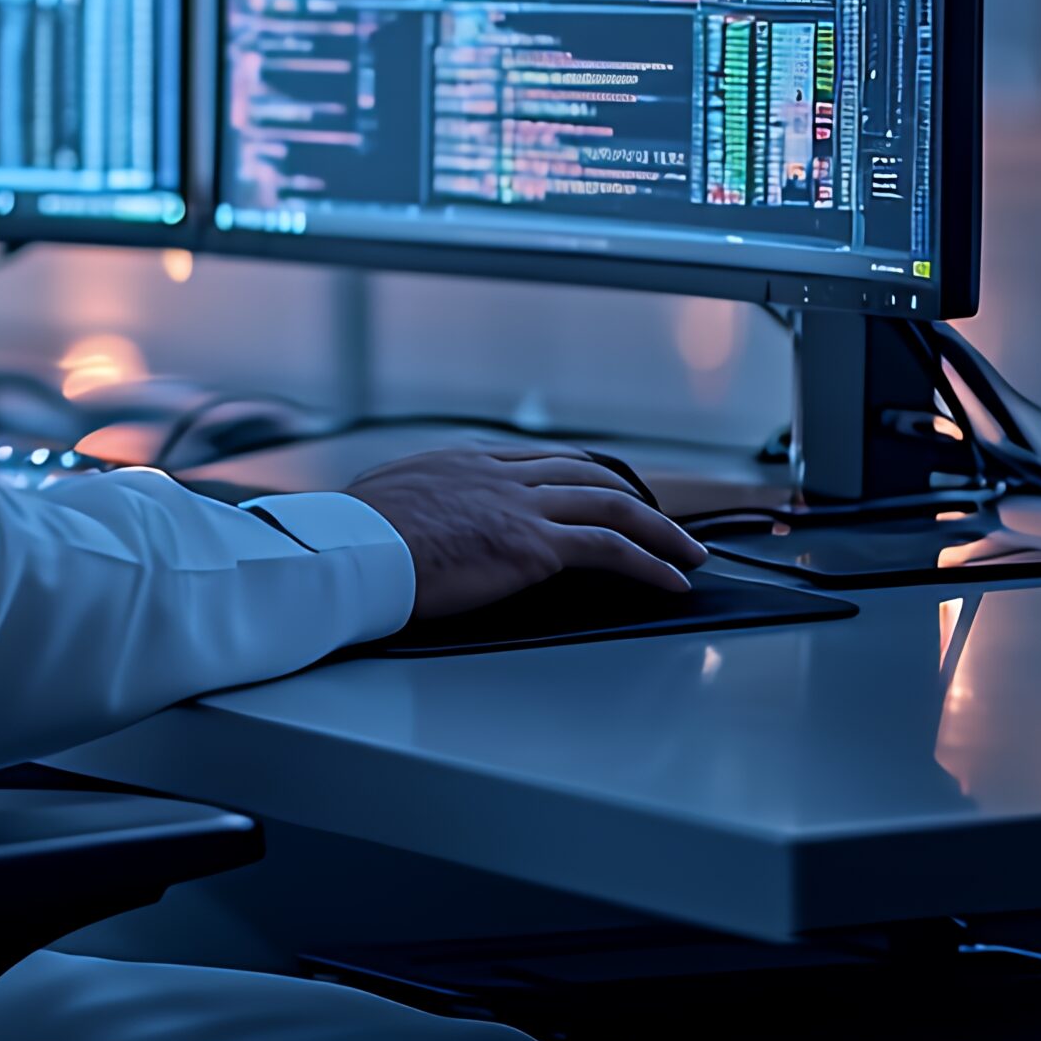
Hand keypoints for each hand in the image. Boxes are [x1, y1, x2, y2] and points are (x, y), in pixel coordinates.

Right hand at [346, 446, 708, 619]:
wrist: (353, 548)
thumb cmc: (356, 537)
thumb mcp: (389, 500)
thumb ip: (421, 501)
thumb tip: (419, 519)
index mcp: (464, 462)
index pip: (539, 460)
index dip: (580, 476)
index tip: (601, 490)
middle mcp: (499, 474)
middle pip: (584, 472)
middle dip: (629, 495)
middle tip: (658, 520)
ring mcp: (520, 506)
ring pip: (609, 503)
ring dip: (658, 529)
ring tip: (688, 552)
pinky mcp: (533, 545)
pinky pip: (609, 547)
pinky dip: (649, 562)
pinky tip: (671, 580)